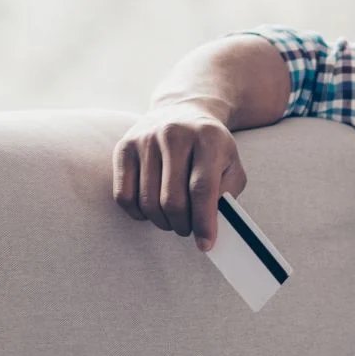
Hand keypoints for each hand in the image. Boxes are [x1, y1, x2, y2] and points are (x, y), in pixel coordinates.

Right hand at [112, 103, 247, 250]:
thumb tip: (209, 229)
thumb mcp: (231, 165)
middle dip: (182, 225)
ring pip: (147, 202)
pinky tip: (151, 210)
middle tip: (188, 229)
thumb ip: (226, 195)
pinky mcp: (124, 147)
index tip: (206, 244)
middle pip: (172, 200)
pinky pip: (124, 195)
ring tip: (173, 220)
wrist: (183, 111)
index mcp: (207, 138)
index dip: (203, 222)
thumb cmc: (210, 148)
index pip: (202, 189)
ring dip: (162, 222)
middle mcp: (174, 134)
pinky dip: (138, 213)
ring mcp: (145, 139)